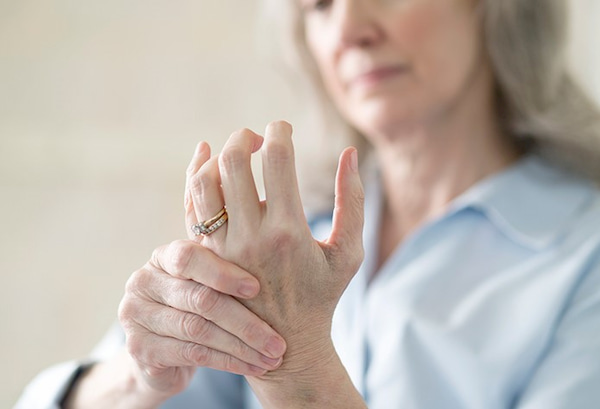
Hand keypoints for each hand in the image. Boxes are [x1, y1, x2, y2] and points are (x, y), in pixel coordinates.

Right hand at [117, 238, 286, 402]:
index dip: (224, 273)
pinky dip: (228, 361)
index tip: (257, 289)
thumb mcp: (209, 279)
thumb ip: (229, 257)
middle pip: (199, 300)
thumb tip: (274, 225)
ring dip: (242, 347)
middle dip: (246, 322)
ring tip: (272, 356)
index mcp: (163, 256)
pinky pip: (193, 354)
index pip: (189, 257)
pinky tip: (252, 366)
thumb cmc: (197, 305)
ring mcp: (136, 316)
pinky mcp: (140, 348)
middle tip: (278, 341)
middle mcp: (143, 281)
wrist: (162, 351)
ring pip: (199, 331)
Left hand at [186, 121, 364, 404]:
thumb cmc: (322, 297)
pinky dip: (195, 177)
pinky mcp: (205, 255)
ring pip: (206, 181)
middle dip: (246, 137)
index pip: (278, 160)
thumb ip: (352, 201)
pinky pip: (191, 206)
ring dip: (219, 155)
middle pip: (234, 162)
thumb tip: (349, 153)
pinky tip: (207, 160)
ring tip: (238, 152)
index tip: (284, 127)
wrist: (282, 345)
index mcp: (288, 230)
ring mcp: (222, 246)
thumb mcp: (348, 253)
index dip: (280, 132)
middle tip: (260, 137)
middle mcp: (250, 235)